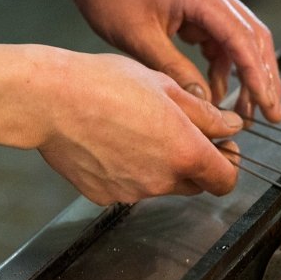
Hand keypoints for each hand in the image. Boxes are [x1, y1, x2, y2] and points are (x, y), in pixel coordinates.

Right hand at [0, 44, 243, 204]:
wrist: (48, 99)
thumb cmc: (106, 84)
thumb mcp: (167, 88)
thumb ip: (206, 115)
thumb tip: (232, 127)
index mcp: (186, 153)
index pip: (226, 181)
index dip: (230, 165)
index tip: (224, 147)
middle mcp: (162, 180)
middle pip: (197, 184)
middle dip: (197, 163)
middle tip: (182, 131)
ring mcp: (132, 192)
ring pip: (164, 185)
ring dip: (164, 166)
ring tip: (140, 129)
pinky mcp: (104, 195)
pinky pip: (131, 187)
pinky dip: (131, 170)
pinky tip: (115, 142)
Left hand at [70, 0, 280, 122]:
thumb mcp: (138, 38)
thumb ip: (174, 70)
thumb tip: (204, 102)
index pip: (242, 39)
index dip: (257, 75)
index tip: (266, 105)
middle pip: (255, 39)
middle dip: (265, 78)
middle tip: (273, 114)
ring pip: (244, 41)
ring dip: (249, 76)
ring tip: (248, 112)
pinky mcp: (202, 9)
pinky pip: (224, 41)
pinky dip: (225, 68)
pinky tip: (218, 92)